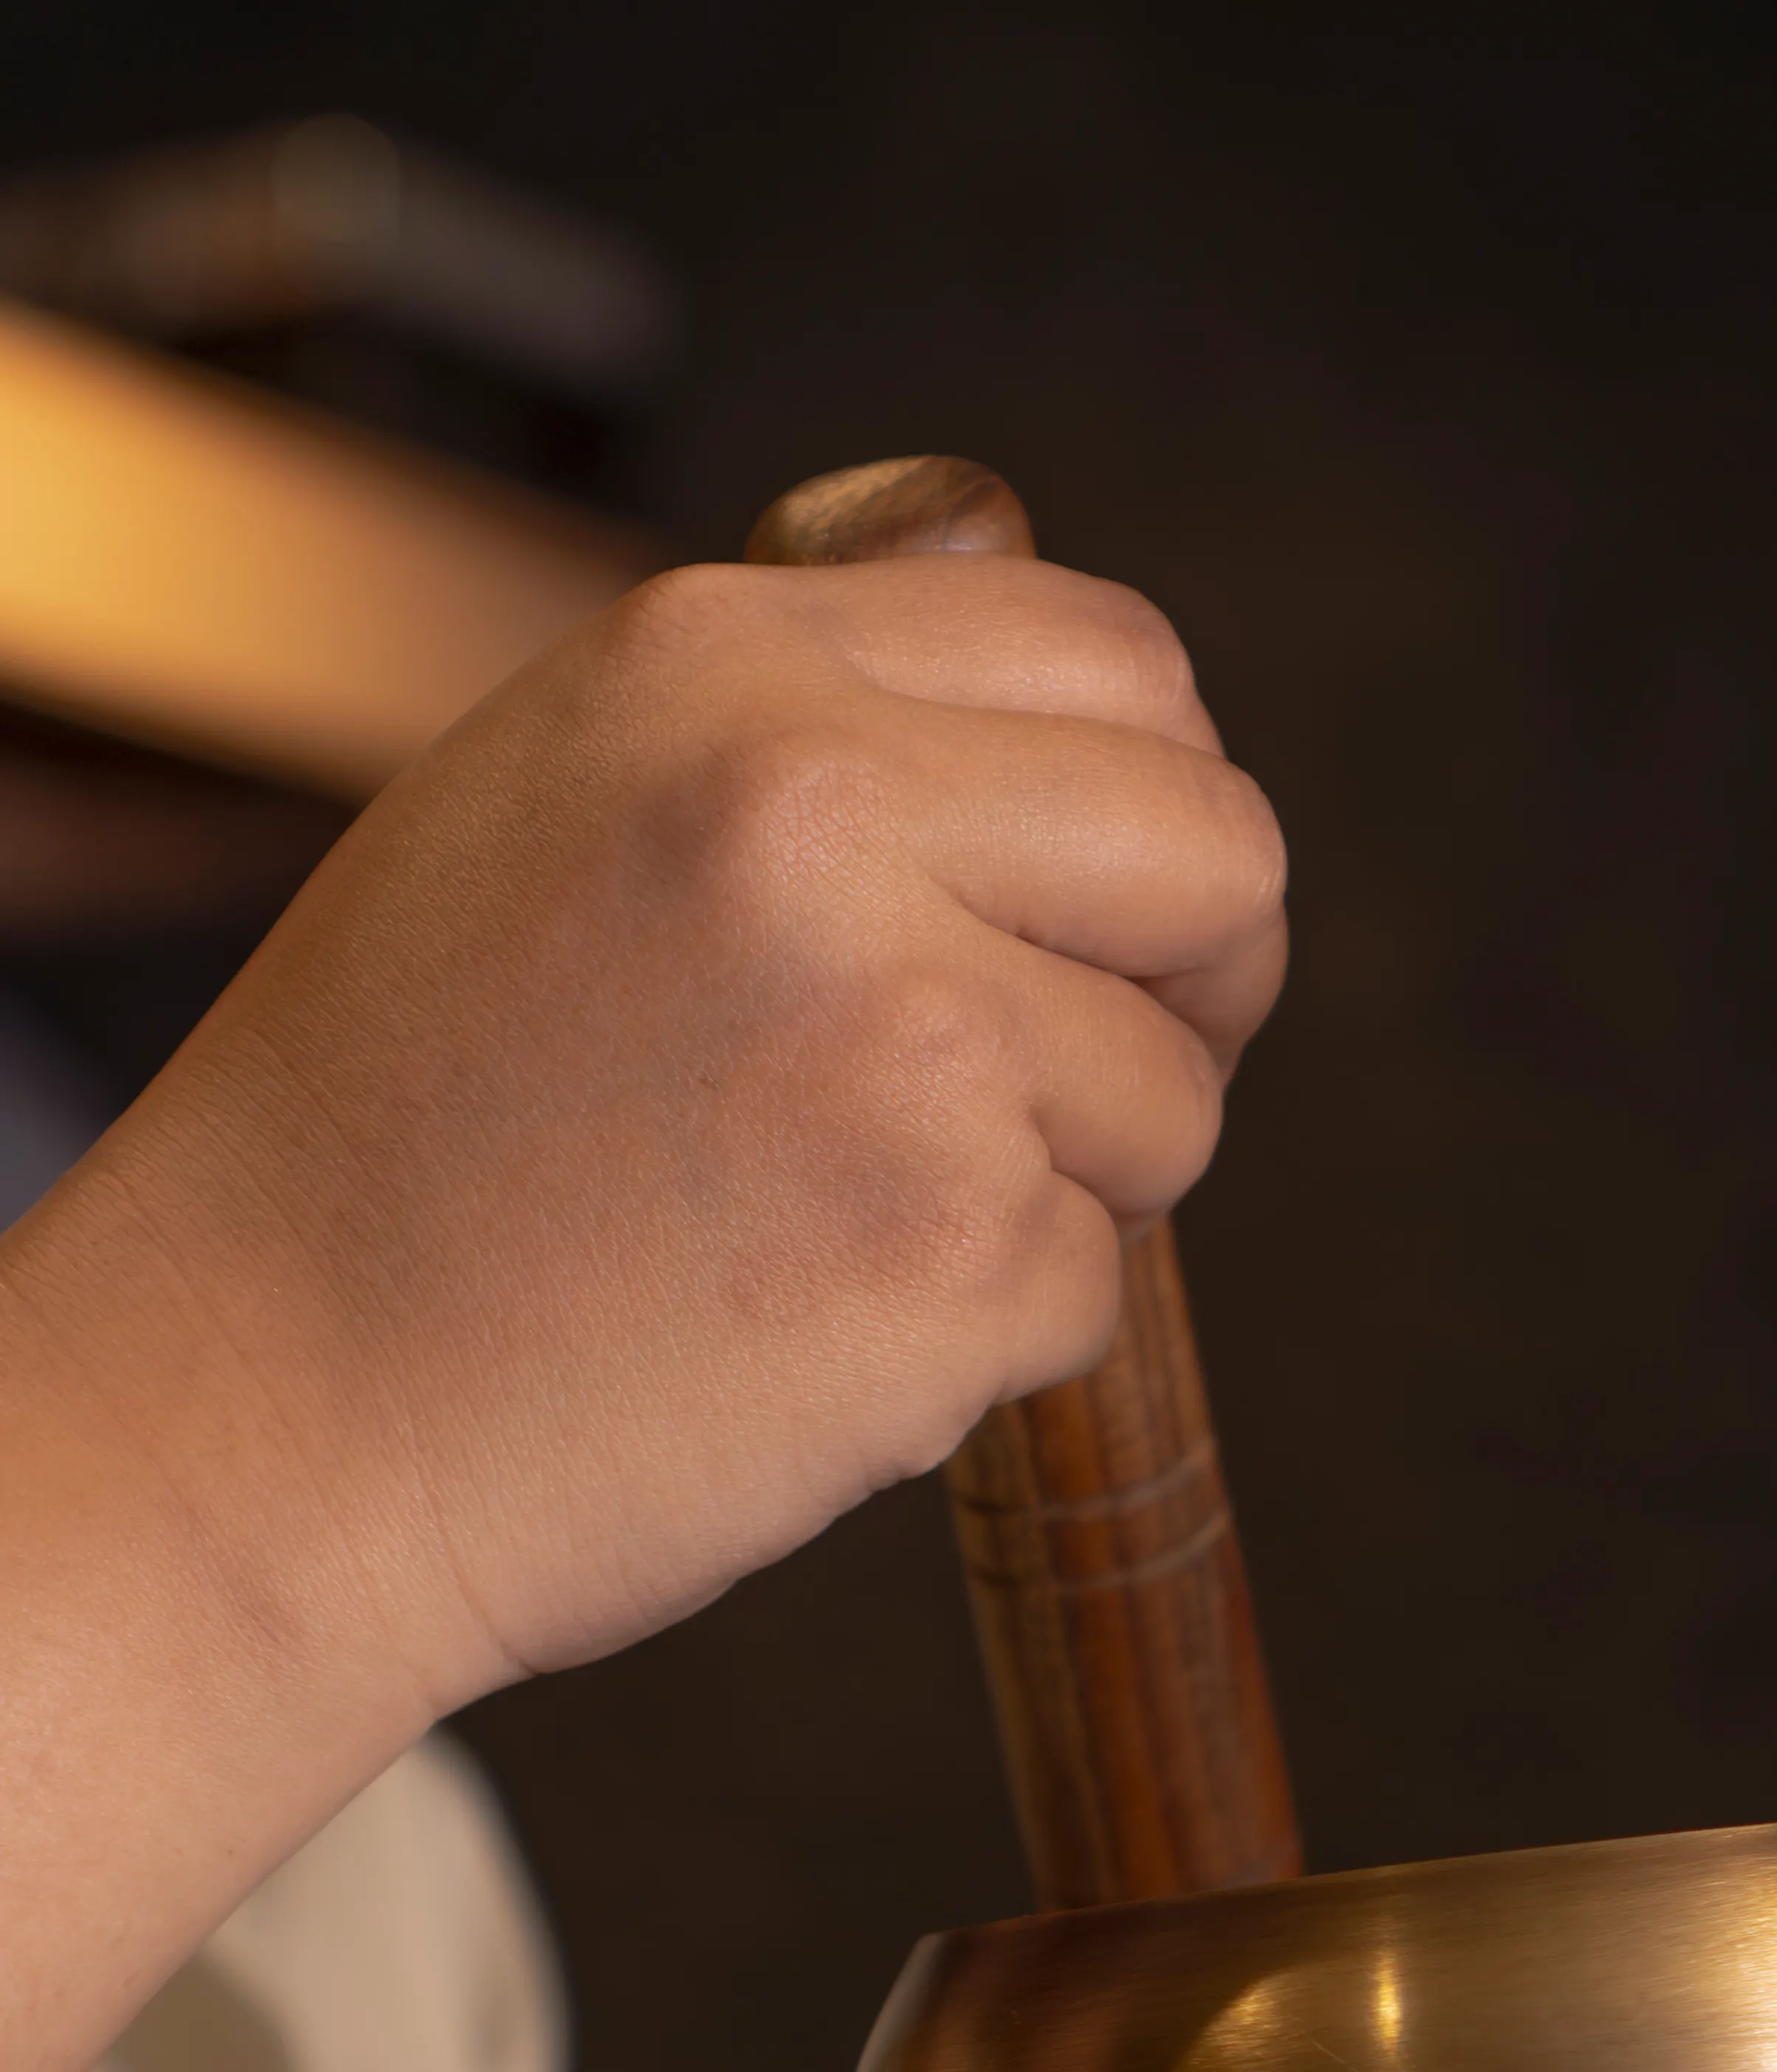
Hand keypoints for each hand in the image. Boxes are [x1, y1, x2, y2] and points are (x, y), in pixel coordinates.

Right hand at [23, 552, 1282, 1704]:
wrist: (258, 1407)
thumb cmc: (404, 1132)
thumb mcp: (561, 808)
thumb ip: (804, 740)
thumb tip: (1082, 749)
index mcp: (722, 671)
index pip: (1121, 663)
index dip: (1148, 805)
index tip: (1101, 909)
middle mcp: (819, 812)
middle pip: (1222, 853)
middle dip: (1195, 980)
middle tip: (1073, 1077)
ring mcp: (902, 1036)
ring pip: (1175, 1095)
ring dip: (1068, 1181)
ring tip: (833, 1218)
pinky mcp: (951, 1253)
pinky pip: (1094, 1283)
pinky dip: (985, 1334)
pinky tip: (797, 1331)